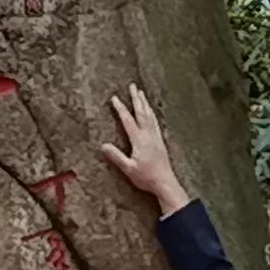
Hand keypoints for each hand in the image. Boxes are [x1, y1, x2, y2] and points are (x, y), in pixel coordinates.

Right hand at [100, 87, 191, 219]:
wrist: (165, 183)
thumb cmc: (146, 177)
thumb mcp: (128, 169)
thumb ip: (116, 156)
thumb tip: (103, 145)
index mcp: (139, 140)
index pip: (128, 120)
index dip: (120, 108)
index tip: (114, 98)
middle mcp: (148, 135)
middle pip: (141, 112)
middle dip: (136, 98)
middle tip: (133, 86)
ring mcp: (156, 137)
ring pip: (149, 115)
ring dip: (144, 103)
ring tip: (141, 93)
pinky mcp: (160, 141)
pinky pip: (155, 122)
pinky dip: (151, 113)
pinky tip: (151, 112)